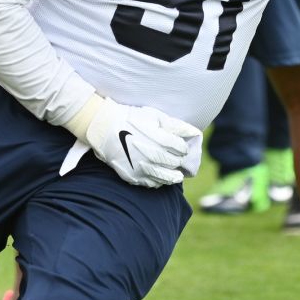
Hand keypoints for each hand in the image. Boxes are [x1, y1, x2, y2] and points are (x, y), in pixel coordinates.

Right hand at [77, 97, 201, 187]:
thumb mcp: (155, 116)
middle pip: (174, 163)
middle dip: (179, 160)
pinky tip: (160, 178)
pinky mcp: (133, 176)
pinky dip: (158, 182)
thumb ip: (176, 125)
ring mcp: (142, 168)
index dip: (183, 147)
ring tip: (177, 175)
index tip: (182, 146)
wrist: (104, 128)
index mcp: (160, 139)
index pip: (181, 148)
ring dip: (173, 176)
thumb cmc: (131, 118)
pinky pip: (151, 183)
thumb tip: (195, 132)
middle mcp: (152, 156)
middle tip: (180, 159)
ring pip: (165, 177)